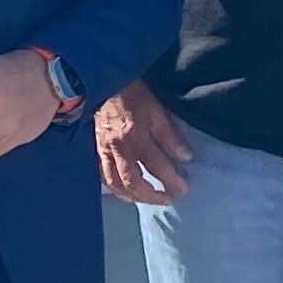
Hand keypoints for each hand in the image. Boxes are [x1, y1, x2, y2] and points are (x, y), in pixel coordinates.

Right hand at [95, 81, 192, 203]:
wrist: (102, 83)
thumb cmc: (132, 94)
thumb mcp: (156, 110)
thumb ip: (170, 136)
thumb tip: (186, 157)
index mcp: (135, 136)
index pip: (156, 166)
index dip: (171, 180)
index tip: (183, 189)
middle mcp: (118, 148)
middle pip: (133, 182)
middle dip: (151, 196)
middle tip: (167, 199)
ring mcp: (104, 151)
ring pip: (115, 183)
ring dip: (132, 196)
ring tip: (147, 199)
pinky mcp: (96, 150)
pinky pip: (102, 175)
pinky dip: (114, 188)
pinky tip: (124, 192)